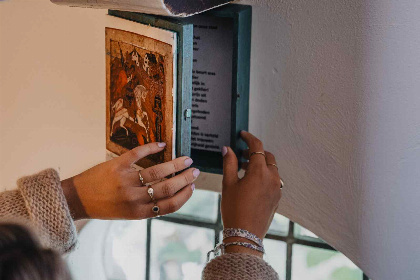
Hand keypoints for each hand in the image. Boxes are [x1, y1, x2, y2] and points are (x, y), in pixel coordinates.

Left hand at [61, 142, 199, 219]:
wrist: (77, 199)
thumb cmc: (103, 206)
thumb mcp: (127, 213)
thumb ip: (147, 206)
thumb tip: (171, 194)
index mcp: (139, 212)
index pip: (170, 205)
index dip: (185, 196)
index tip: (193, 187)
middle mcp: (134, 198)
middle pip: (168, 188)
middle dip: (185, 179)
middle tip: (195, 171)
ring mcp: (126, 181)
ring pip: (158, 172)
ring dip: (175, 164)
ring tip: (186, 159)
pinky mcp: (117, 165)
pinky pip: (138, 154)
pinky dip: (152, 147)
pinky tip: (162, 144)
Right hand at [221, 131, 281, 256]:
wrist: (245, 235)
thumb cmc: (234, 210)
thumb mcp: (228, 184)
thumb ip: (229, 163)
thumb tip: (228, 149)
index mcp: (259, 172)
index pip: (257, 147)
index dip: (249, 138)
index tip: (242, 135)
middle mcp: (272, 178)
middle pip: (267, 156)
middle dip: (255, 152)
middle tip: (241, 154)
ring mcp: (277, 188)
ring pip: (271, 168)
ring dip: (260, 163)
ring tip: (244, 169)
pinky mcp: (278, 197)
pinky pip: (274, 179)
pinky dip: (264, 174)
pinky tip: (251, 182)